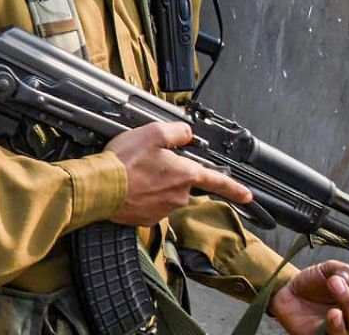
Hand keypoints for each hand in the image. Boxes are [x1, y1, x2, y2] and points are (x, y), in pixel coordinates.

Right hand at [104, 122, 251, 225]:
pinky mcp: (147, 218)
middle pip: (183, 183)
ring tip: (134, 173)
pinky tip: (129, 186)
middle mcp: (179, 195)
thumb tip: (186, 133)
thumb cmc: (124, 162)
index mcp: (186, 174)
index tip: (247, 196)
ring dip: (154, 185)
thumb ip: (176, 131)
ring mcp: (163, 209)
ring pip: (165, 194)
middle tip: (147, 163)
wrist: (100, 188)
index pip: (218, 182)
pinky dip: (142, 196)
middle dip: (170, 174)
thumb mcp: (152, 132)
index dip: (235, 188)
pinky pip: (150, 205)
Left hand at [271, 261, 348, 334]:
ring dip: (340, 325)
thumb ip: (340, 269)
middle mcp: (347, 321)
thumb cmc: (312, 283)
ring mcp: (331, 331)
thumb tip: (348, 277)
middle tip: (335, 283)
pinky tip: (322, 324)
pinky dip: (327, 333)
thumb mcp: (326, 270)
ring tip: (334, 312)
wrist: (286, 289)